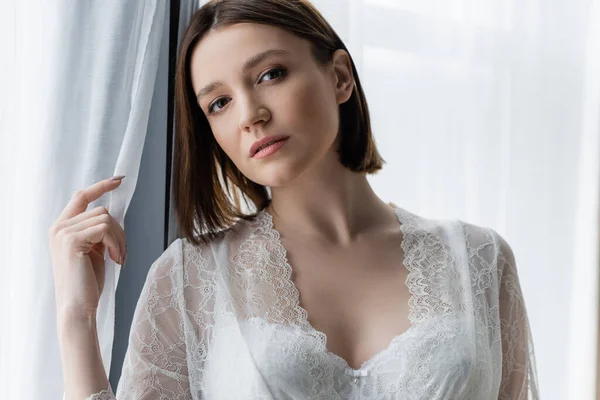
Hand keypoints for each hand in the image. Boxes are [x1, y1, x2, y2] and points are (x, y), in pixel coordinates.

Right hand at [49, 176, 126, 319]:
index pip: (81, 196)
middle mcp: (59, 227)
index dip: (100, 186)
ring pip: (106, 218)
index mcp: (62, 228)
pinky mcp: (72, 240)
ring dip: (119, 239)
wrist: (78, 307)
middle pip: (101, 210)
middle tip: (121, 253)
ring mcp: (63, 232)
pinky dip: (116, 243)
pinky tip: (116, 259)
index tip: (118, 179)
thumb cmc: (87, 282)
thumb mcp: (93, 250)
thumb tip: (112, 216)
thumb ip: (96, 231)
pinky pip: (105, 228)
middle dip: (119, 231)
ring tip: (118, 258)